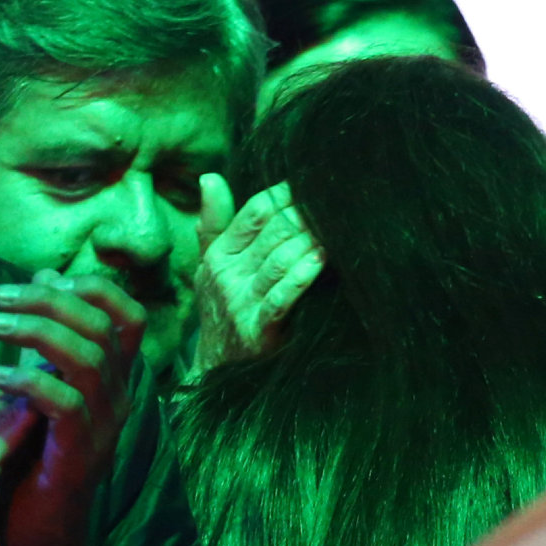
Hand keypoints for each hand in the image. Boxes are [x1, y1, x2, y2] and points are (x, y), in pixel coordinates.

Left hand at [0, 272, 146, 545]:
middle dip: (51, 300)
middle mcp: (116, 399)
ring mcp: (101, 428)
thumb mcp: (37, 388)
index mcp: (110, 380)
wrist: (32, 534)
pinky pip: (67, 404)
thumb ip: (42, 342)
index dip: (92, 287)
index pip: (125, 316)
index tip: (43, 278)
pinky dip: (31, 381)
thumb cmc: (30, 459)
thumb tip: (43, 279)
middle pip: (104, 327)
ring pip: (90, 358)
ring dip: (39, 332)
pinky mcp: (77, 455)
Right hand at [187, 172, 323, 373]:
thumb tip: (211, 177)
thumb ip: (214, 222)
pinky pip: (282, 298)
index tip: (313, 184)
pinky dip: (302, 278)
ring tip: (334, 227)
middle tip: (334, 203)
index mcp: (219, 254)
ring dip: (308, 241)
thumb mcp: (211, 265)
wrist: (216, 369)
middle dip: (304, 215)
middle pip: (272, 232)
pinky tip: (321, 261)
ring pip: (279, 260)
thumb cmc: (222, 309)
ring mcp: (241, 302)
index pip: (254, 212)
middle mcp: (227, 274)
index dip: (285, 195)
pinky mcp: (258, 330)